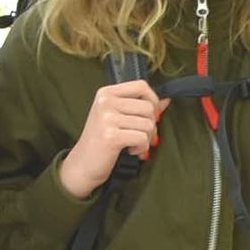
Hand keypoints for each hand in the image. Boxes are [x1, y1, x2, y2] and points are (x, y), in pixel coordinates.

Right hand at [58, 79, 168, 198]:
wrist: (82, 164)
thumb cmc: (101, 141)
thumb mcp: (117, 118)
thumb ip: (139, 108)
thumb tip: (166, 100)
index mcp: (106, 93)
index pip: (141, 85)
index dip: (153, 100)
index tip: (150, 115)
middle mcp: (105, 102)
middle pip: (148, 107)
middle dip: (151, 125)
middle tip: (142, 136)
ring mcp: (107, 118)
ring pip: (148, 124)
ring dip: (147, 139)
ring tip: (134, 144)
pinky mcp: (111, 136)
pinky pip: (142, 138)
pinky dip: (141, 148)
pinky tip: (131, 151)